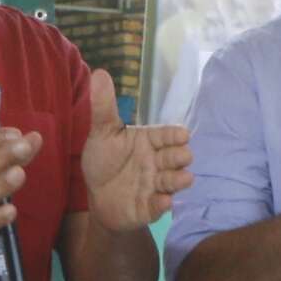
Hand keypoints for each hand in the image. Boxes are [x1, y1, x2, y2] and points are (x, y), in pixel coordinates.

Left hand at [79, 67, 193, 230]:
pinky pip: (157, 207)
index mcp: (149, 141)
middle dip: (180, 157)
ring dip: (178, 181)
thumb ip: (103, 107)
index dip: (174, 135)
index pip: (165, 135)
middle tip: (184, 155)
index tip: (183, 134)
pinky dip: (161, 205)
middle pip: (174, 158)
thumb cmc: (105, 161)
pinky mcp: (149, 207)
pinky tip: (164, 202)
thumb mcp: (102, 133)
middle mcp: (157, 163)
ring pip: (171, 182)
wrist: (97, 196)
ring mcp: (155, 186)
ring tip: (183, 179)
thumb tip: (99, 73)